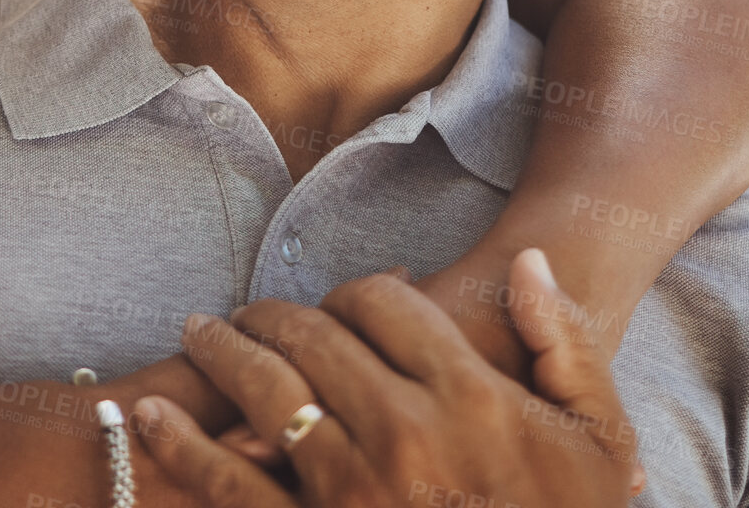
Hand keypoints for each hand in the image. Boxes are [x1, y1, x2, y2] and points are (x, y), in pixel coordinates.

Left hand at [132, 249, 644, 506]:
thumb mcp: (601, 447)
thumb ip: (568, 347)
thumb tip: (531, 263)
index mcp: (473, 401)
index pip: (387, 302)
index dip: (361, 289)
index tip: (349, 303)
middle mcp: (405, 434)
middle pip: (316, 332)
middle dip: (277, 310)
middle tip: (253, 309)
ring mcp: (348, 489)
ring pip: (264, 388)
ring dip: (222, 349)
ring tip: (201, 333)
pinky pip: (227, 482)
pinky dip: (178, 445)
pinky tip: (147, 416)